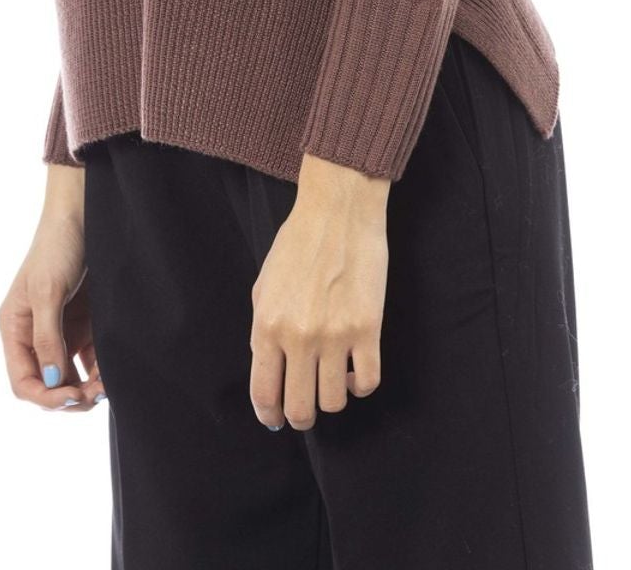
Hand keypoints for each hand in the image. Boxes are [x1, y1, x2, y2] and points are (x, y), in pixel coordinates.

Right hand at [0, 185, 106, 411]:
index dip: (45, 397)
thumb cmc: (58, 245)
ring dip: (86, 387)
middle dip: (68, 396)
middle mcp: (33, 334)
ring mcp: (59, 331)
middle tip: (95, 395)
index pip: (23, 380)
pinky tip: (111, 372)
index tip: (72, 397)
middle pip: (46, 384)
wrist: (84, 212)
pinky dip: (99, 371)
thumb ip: (47, 338)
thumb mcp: (48, 290)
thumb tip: (50, 381)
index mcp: (14, 328)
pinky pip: (88, 361)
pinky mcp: (82, 325)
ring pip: (69, 377)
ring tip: (107, 385)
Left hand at [248, 153, 390, 429]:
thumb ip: (262, 331)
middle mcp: (299, 337)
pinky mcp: (368, 329)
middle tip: (305, 409)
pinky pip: (367, 382)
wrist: (337, 211)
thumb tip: (269, 374)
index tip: (275, 418)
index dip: (269, 415)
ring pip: (334, 402)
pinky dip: (360, 386)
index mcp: (268, 326)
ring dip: (332, 398)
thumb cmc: (298, 244)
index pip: (264, 394)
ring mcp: (336, 335)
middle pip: (301, 409)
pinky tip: (354, 371)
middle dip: (300, 417)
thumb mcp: (264, 286)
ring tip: (331, 380)